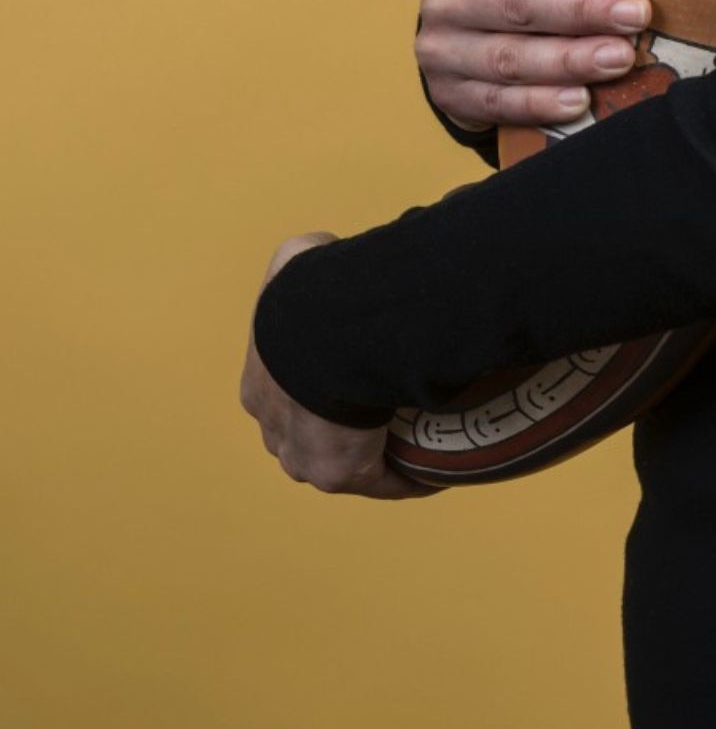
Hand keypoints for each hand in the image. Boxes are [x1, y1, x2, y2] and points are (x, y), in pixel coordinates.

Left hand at [240, 234, 437, 499]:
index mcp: (263, 387)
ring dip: (376, 455)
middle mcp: (276, 430)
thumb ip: (309, 254)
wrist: (320, 336)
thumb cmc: (309, 297)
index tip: (357, 377)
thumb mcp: (298, 260)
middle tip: (390, 408)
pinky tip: (438, 468)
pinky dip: (410, 477)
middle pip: (310, 439)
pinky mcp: (339, 473)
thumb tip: (328, 248)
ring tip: (419, 441)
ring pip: (343, 463)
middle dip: (342, 431)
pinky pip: (382, 481)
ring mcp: (304, 458)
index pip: (289, 398)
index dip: (321, 390)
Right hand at [415, 0, 643, 131]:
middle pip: (517, 3)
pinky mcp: (453, 95)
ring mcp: (444, 51)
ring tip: (622, 57)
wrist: (450, 48)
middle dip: (582, 8)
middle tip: (636, 11)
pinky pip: (500, 103)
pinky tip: (580, 100)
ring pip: (512, 59)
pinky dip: (541, 103)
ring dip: (571, 60)